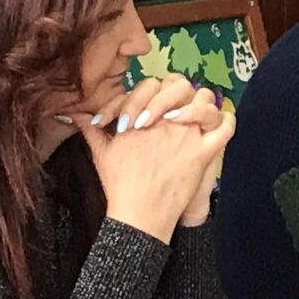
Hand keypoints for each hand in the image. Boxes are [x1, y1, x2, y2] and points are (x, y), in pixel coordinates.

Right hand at [74, 78, 233, 242]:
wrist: (140, 213)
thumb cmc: (120, 184)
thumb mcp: (102, 152)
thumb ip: (91, 130)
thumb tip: (72, 114)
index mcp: (144, 115)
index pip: (152, 85)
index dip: (148, 95)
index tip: (144, 114)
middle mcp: (168, 121)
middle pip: (180, 86)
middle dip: (175, 93)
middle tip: (169, 110)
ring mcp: (189, 136)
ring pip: (205, 101)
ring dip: (201, 103)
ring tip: (192, 113)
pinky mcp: (204, 153)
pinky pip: (225, 129)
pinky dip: (227, 120)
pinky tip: (222, 119)